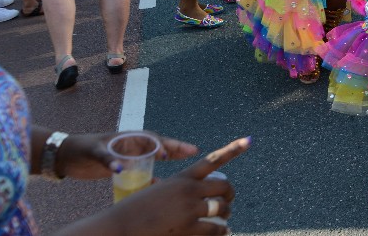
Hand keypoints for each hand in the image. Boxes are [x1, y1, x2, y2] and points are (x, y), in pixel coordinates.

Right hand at [60, 137, 248, 235]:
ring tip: (225, 218)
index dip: (234, 149)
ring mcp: (191, 210)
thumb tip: (192, 191)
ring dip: (226, 214)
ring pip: (223, 209)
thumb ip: (176, 189)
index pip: (213, 160)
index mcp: (182, 177)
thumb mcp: (156, 190)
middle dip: (230, 194)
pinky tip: (223, 233)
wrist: (118, 229)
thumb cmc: (133, 211)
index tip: (249, 140)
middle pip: (224, 186)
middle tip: (229, 201)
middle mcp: (190, 190)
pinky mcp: (190, 230)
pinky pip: (216, 230)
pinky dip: (222, 232)